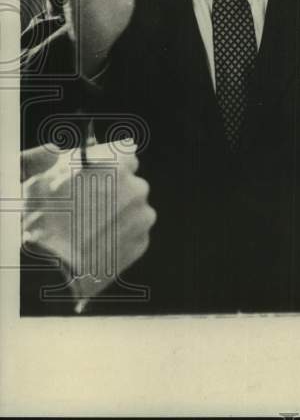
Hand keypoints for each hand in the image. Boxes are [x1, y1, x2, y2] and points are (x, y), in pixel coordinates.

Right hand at [21, 140, 155, 301]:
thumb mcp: (36, 179)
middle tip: (84, 208)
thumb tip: (56, 150)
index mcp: (117, 166)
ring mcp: (142, 216)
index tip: (97, 176)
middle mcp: (136, 188)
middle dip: (111, 192)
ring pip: (133, 209)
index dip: (109, 165)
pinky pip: (133, 232)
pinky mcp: (141, 241)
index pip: (125, 155)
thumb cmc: (38, 220)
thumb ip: (48, 158)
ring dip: (116, 215)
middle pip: (129, 184)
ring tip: (87, 229)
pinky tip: (96, 244)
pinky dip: (118, 236)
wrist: (44, 271)